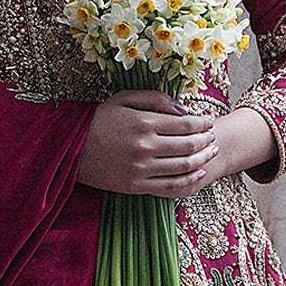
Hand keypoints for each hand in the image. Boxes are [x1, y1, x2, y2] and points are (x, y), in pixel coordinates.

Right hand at [76, 97, 275, 196]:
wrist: (70, 148)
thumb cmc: (98, 120)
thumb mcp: (123, 100)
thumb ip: (155, 99)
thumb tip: (184, 109)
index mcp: (143, 123)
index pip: (186, 124)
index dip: (203, 123)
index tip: (209, 121)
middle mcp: (145, 147)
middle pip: (190, 145)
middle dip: (207, 141)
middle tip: (214, 137)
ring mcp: (141, 169)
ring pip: (184, 166)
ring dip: (203, 159)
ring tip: (211, 152)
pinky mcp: (136, 186)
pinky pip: (170, 186)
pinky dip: (189, 180)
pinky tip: (199, 173)